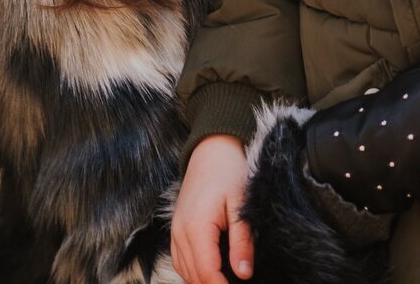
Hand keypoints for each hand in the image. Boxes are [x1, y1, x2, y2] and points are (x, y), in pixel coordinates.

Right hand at [173, 135, 253, 282]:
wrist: (211, 148)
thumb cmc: (228, 172)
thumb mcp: (241, 205)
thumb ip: (242, 241)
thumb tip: (244, 274)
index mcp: (196, 227)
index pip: (206, 273)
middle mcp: (180, 232)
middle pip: (194, 276)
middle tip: (239, 283)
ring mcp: (175, 230)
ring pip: (184, 271)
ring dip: (203, 280)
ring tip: (227, 280)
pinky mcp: (176, 228)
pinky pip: (179, 260)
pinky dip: (194, 271)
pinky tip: (212, 271)